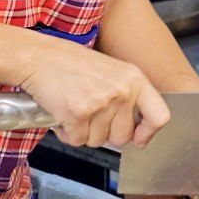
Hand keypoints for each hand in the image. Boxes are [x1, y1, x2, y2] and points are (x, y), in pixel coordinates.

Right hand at [15, 36, 169, 147]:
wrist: (38, 57)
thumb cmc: (71, 64)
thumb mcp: (112, 72)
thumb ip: (127, 95)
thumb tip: (136, 131)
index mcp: (135, 79)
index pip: (160, 116)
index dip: (148, 133)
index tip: (139, 139)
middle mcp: (122, 92)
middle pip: (122, 137)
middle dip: (104, 133)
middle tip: (90, 116)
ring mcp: (101, 103)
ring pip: (98, 141)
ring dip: (83, 133)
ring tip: (75, 110)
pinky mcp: (78, 113)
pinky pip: (77, 140)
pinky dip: (67, 133)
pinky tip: (63, 115)